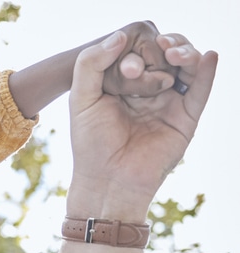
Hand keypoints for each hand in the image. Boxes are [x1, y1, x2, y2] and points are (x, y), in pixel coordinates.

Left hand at [68, 31, 216, 213]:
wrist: (108, 180)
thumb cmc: (90, 143)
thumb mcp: (81, 98)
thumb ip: (91, 64)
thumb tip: (121, 34)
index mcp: (124, 84)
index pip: (137, 52)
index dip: (136, 50)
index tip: (128, 67)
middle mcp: (149, 90)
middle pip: (165, 54)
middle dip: (163, 45)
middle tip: (156, 47)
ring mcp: (170, 102)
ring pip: (186, 66)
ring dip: (184, 51)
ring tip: (173, 51)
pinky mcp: (186, 117)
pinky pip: (201, 89)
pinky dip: (207, 70)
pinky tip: (208, 56)